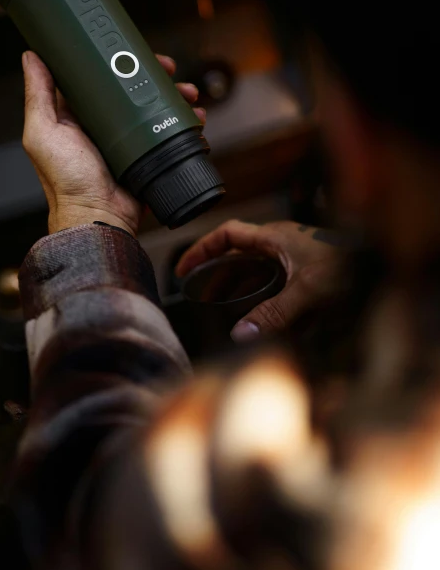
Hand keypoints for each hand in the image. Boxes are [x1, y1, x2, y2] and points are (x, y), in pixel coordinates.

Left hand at [22, 51, 205, 236]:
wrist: (99, 219)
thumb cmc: (66, 182)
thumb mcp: (43, 133)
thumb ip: (38, 95)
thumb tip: (32, 56)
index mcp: (75, 116)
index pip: (96, 77)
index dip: (114, 59)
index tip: (131, 48)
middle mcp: (101, 125)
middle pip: (131, 88)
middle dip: (154, 75)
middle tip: (169, 67)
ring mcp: (126, 139)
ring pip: (154, 106)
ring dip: (174, 95)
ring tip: (188, 93)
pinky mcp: (146, 153)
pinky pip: (167, 131)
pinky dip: (182, 121)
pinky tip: (194, 116)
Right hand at [176, 220, 345, 340]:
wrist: (386, 263)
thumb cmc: (351, 264)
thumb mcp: (310, 290)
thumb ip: (275, 313)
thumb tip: (241, 334)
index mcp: (274, 237)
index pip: (227, 235)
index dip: (202, 249)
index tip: (183, 268)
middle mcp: (281, 245)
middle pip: (237, 256)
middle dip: (215, 275)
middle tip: (196, 295)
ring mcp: (293, 259)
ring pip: (255, 272)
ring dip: (236, 289)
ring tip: (218, 309)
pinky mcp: (305, 274)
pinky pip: (273, 285)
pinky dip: (260, 299)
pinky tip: (258, 320)